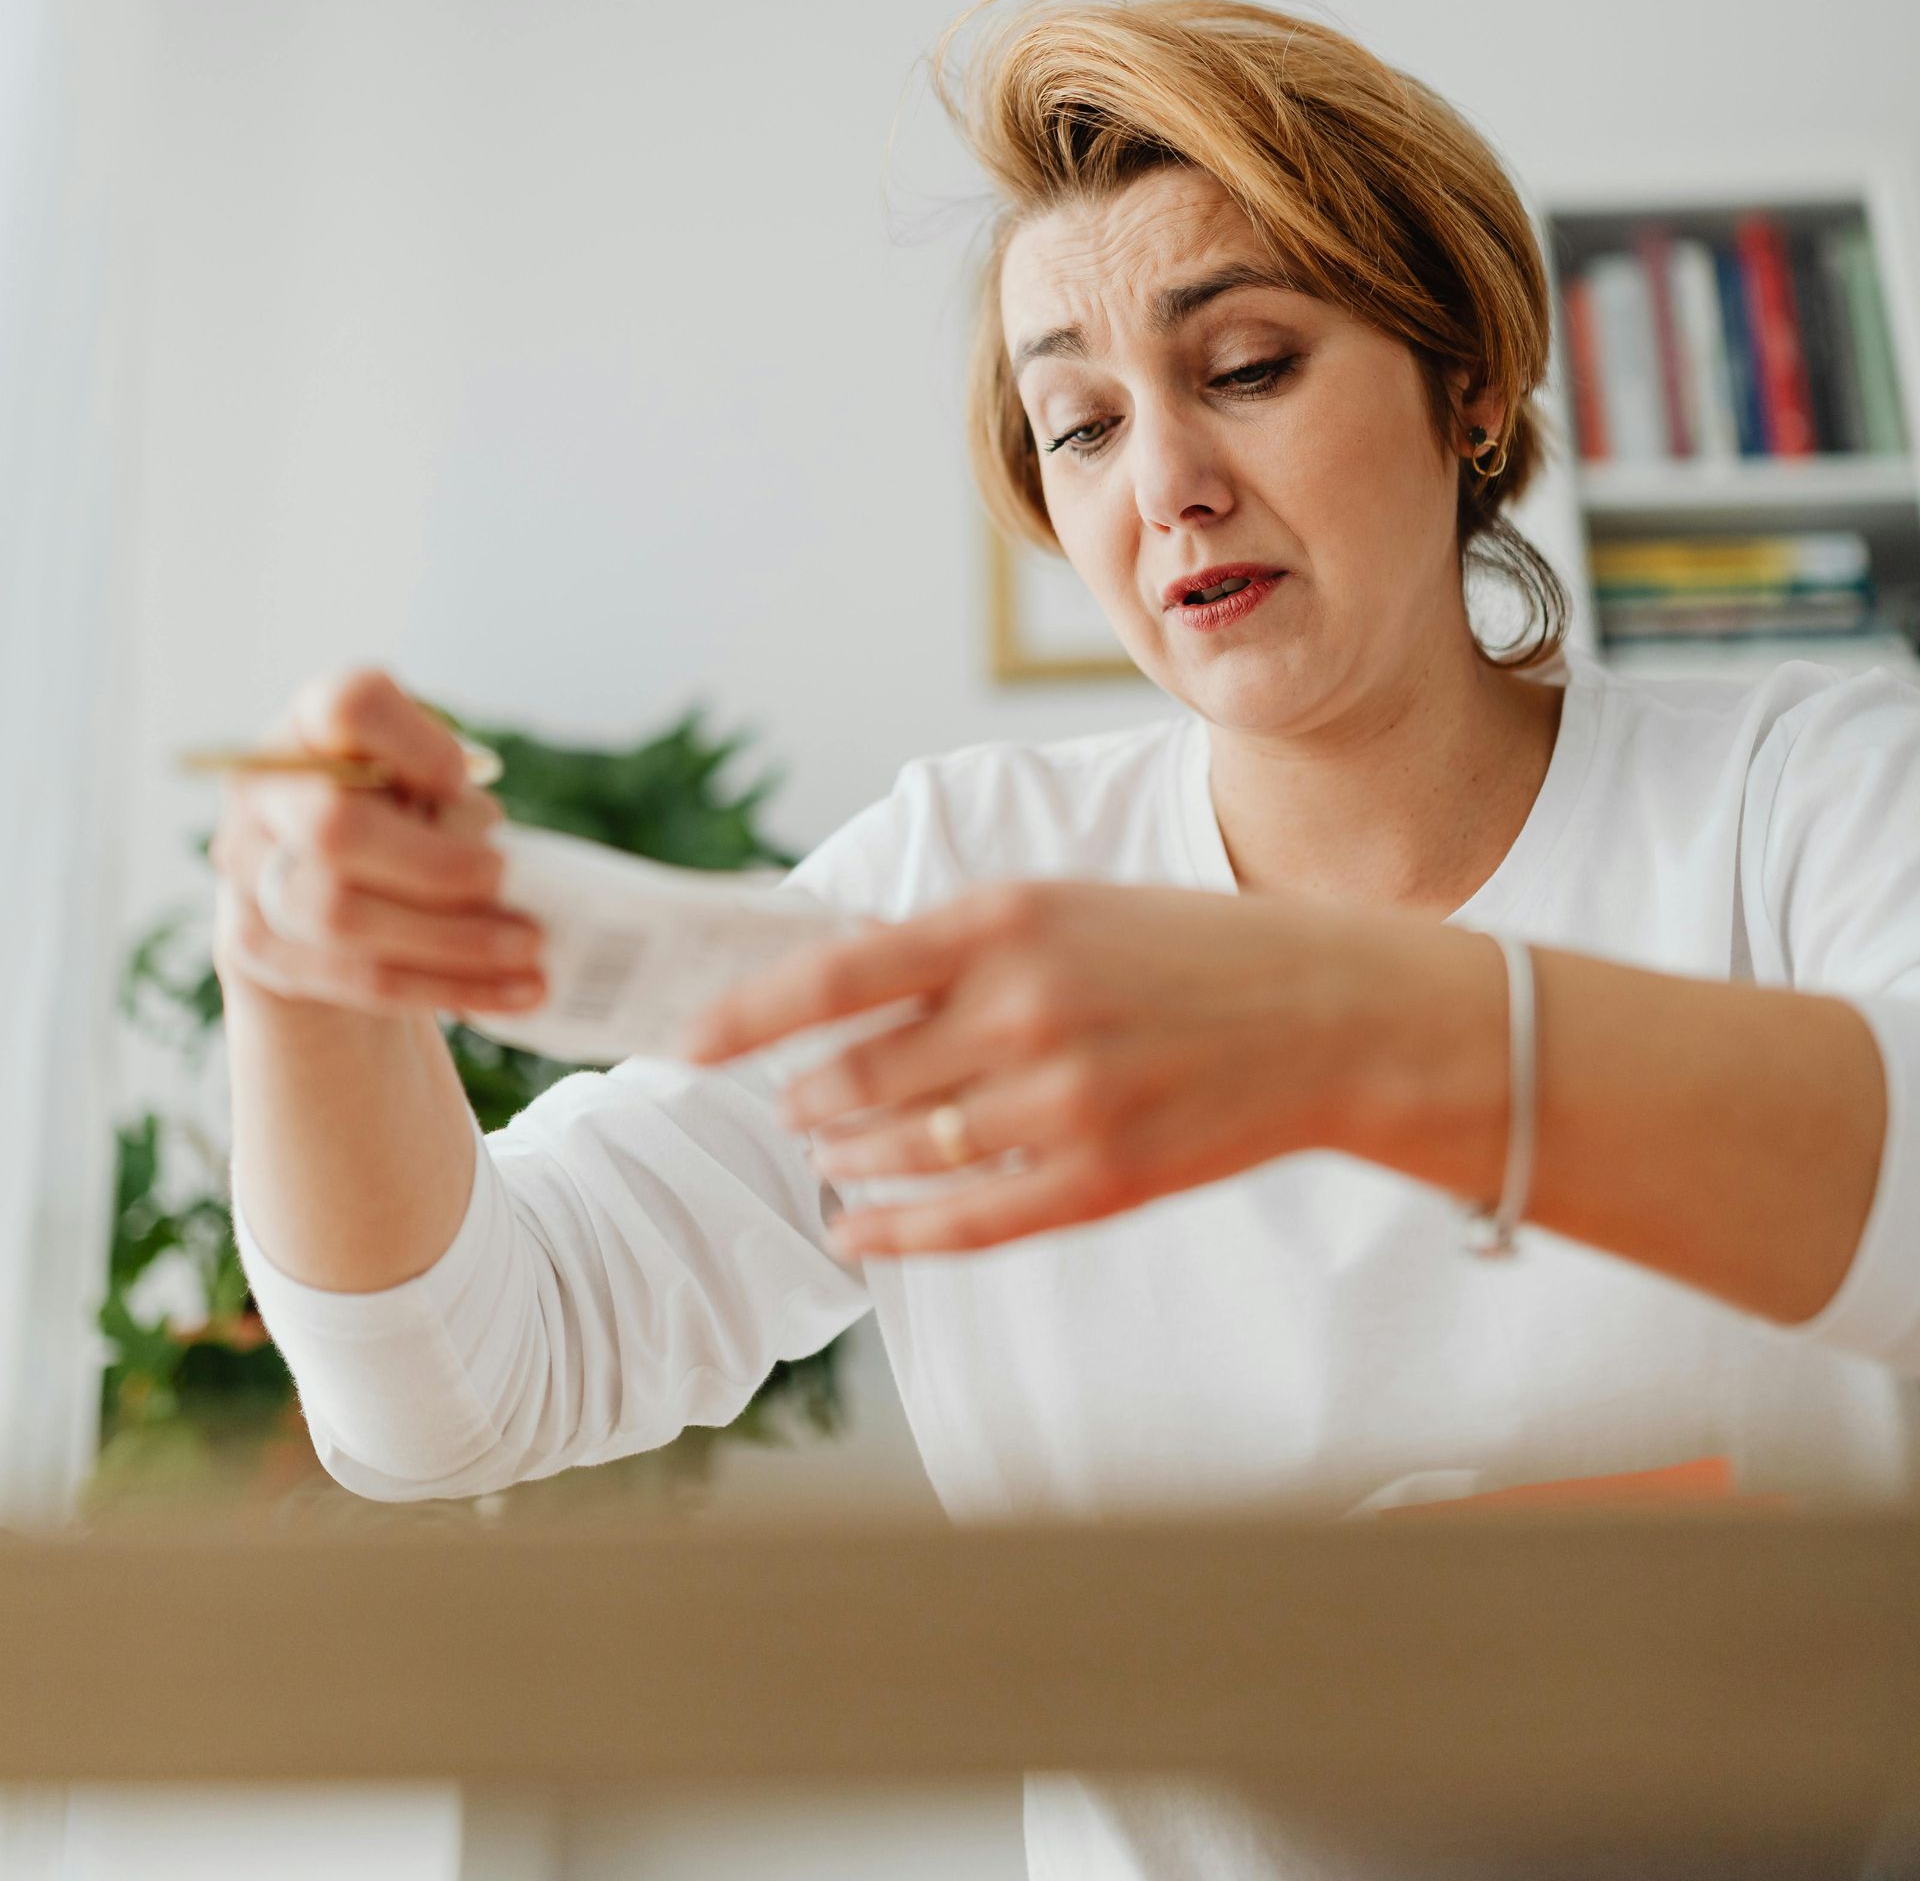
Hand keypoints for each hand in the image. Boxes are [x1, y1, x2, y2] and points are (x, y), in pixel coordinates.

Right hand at [210, 668, 546, 1023]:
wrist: (319, 883)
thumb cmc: (398, 811)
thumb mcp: (420, 776)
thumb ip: (448, 795)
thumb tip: (505, 860)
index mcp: (312, 724)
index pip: (347, 708)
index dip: (411, 741)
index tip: (459, 777)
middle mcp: (264, 791)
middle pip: (334, 830)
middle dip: (435, 866)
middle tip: (503, 879)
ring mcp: (246, 872)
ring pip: (343, 918)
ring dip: (451, 940)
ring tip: (531, 948)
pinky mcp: (258, 948)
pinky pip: (358, 978)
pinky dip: (448, 986)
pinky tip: (516, 991)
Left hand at [684, 880, 1489, 1256]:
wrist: (1332, 1014)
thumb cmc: (1189, 951)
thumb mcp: (1068, 906)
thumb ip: (955, 947)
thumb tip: (837, 985)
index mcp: (1006, 920)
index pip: (831, 974)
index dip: (744, 1017)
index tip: (687, 1044)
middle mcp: (1022, 1007)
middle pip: (853, 1075)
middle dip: (804, 1096)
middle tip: (787, 1104)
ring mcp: (1060, 1101)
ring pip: (897, 1150)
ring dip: (844, 1157)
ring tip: (828, 1154)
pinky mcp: (1098, 1180)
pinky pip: (961, 1222)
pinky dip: (893, 1231)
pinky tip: (857, 1228)